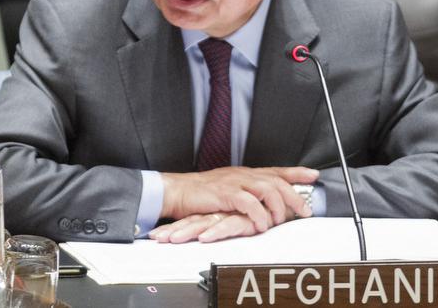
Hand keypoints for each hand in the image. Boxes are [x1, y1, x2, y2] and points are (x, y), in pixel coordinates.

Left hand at [151, 212, 265, 243]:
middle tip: (157, 238)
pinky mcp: (244, 218)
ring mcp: (232, 213)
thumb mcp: (238, 217)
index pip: (193, 219)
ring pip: (206, 223)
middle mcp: (222, 211)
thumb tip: (204, 232)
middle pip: (194, 221)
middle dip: (175, 230)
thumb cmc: (261, 209)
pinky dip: (216, 232)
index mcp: (218, 210)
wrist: (281, 198)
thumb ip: (223, 223)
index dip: (176, 227)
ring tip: (171, 239)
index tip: (158, 236)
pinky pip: (228, 225)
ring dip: (187, 231)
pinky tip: (204, 238)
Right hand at [160, 166, 316, 233]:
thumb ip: (247, 193)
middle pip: (277, 181)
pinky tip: (260, 225)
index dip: (296, 172)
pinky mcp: (226, 193)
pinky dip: (258, 215)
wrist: (179, 191)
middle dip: (294, 196)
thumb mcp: (229, 189)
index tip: (313, 175)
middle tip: (304, 211)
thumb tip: (265, 204)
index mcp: (245, 173)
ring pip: (267, 189)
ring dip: (277, 207)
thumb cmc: (202, 194)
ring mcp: (235, 182)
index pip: (276, 170)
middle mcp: (243, 174)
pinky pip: (249, 203)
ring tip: (278, 222)